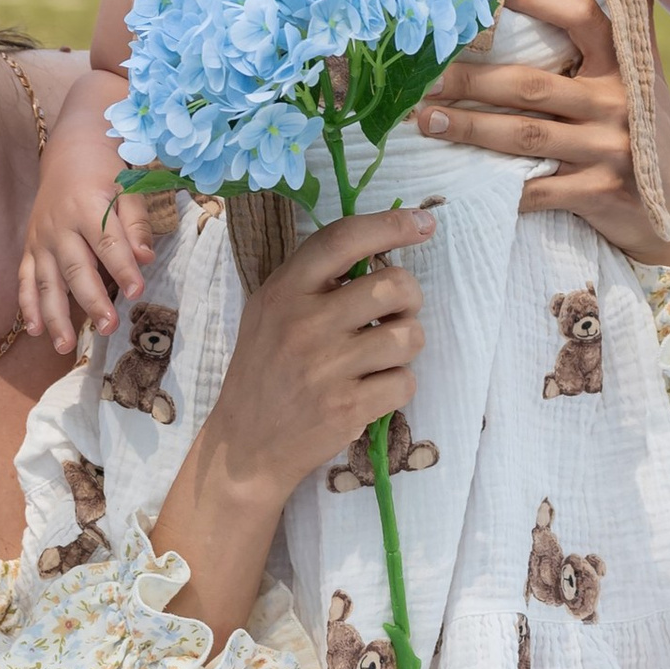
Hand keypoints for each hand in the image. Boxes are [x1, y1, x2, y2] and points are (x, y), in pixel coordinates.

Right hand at [18, 72, 152, 355]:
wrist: (71, 147)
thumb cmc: (107, 168)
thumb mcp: (128, 186)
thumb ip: (135, 223)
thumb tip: (145, 259)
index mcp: (87, 206)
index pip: (108, 244)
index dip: (123, 269)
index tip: (137, 293)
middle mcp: (59, 225)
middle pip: (76, 268)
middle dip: (92, 300)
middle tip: (108, 327)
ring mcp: (41, 238)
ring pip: (46, 281)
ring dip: (55, 315)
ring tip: (66, 345)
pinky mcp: (30, 246)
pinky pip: (26, 278)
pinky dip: (28, 304)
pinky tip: (34, 329)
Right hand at [153, 208, 433, 641]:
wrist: (246, 445)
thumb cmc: (265, 369)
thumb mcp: (271, 310)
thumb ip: (316, 280)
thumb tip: (384, 249)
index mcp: (284, 290)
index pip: (345, 239)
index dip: (391, 224)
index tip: (423, 223)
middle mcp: (304, 323)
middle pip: (394, 286)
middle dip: (410, 298)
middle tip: (396, 313)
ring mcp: (325, 368)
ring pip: (409, 336)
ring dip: (406, 345)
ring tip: (382, 355)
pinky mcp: (346, 409)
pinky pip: (405, 382)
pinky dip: (398, 385)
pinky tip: (372, 389)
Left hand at [410, 0, 669, 278]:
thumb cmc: (647, 128)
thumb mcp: (645, 74)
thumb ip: (626, 23)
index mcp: (626, 63)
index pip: (580, 16)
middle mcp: (619, 102)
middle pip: (531, 84)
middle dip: (472, 80)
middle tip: (425, 75)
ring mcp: (610, 150)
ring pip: (525, 135)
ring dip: (469, 128)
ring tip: (426, 119)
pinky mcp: (599, 194)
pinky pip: (537, 191)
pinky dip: (496, 189)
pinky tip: (458, 182)